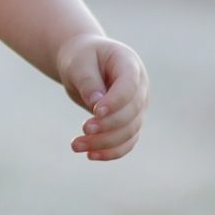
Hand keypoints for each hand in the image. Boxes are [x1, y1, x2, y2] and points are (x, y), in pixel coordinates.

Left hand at [56, 33, 148, 160]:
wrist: (84, 64)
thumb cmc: (81, 58)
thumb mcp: (78, 63)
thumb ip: (88, 81)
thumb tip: (96, 104)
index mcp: (129, 64)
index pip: (129, 87)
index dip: (115, 102)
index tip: (95, 112)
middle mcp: (140, 87)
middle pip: (132, 113)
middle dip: (108, 125)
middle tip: (83, 129)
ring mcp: (138, 107)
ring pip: (129, 132)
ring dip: (104, 143)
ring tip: (75, 145)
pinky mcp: (130, 123)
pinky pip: (126, 143)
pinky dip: (110, 152)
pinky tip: (89, 155)